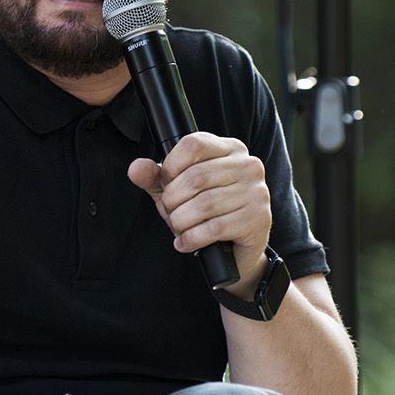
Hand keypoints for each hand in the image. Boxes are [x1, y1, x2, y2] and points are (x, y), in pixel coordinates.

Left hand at [128, 132, 271, 293]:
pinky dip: (192, 239)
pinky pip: (214, 228)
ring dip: (181, 221)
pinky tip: (186, 242)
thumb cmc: (206, 213)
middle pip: (196, 177)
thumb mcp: (176, 190)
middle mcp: (248, 166)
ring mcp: (256, 192)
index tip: (166, 183)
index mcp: (229, 149)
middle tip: (171, 212)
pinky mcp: (258, 220)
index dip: (171, 166)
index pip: (194, 144)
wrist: (233, 249)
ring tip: (180, 228)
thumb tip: (136, 168)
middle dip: (173, 200)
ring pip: (204, 204)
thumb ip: (154, 176)